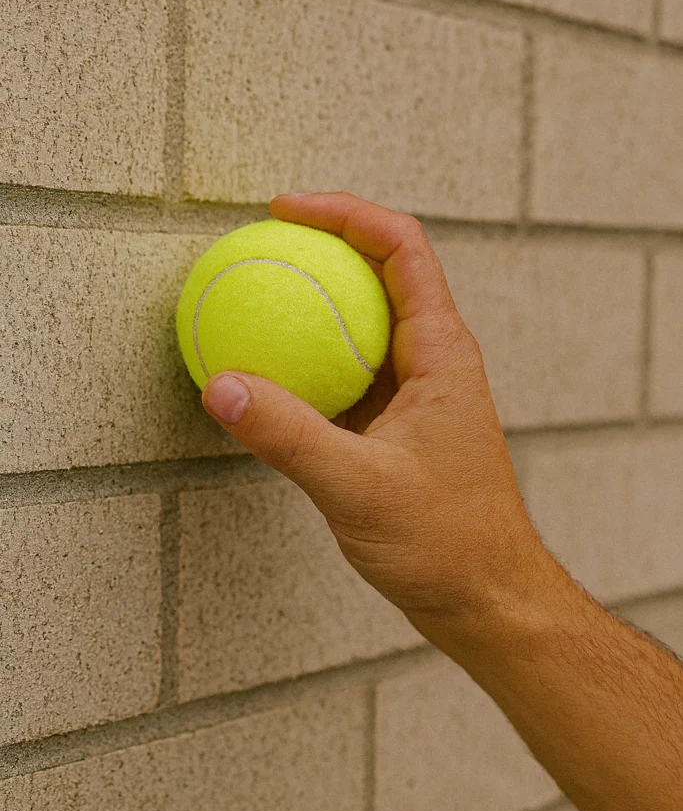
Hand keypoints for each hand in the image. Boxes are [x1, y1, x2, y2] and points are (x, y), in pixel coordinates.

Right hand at [202, 192, 543, 639]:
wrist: (487, 598)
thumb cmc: (445, 544)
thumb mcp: (359, 488)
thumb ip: (288, 436)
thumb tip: (222, 386)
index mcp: (441, 353)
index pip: (401, 249)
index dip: (345, 213)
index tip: (284, 211)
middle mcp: (433, 361)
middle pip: (380, 273)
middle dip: (322, 248)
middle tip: (256, 246)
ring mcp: (416, 393)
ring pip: (362, 324)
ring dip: (313, 306)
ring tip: (252, 300)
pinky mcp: (397, 426)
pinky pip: (348, 373)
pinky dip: (309, 362)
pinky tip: (266, 377)